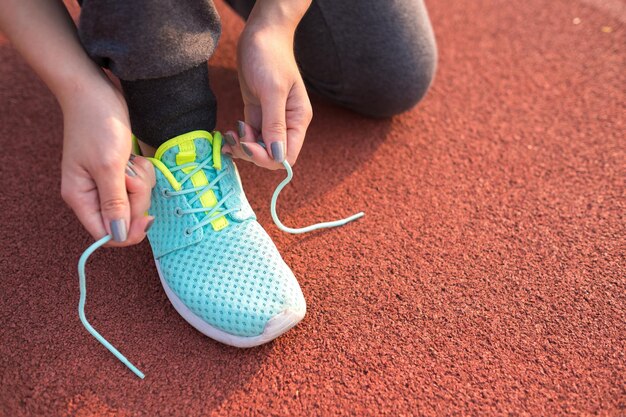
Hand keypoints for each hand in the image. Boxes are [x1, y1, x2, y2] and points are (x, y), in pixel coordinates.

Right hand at [60, 76, 154, 245]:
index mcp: (80, 198)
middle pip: (126, 218)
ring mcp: (107, 183)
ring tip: (133, 161)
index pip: (106, 235)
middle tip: (133, 173)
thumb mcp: (109, 166)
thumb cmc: (98, 124)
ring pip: (136, 201)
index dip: (129, 232)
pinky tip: (136, 158)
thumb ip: (115, 203)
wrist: (97, 91)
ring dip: (142, 182)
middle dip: (138, 198)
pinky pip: (139, 185)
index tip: (147, 217)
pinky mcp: (120, 172)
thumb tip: (118, 235)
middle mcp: (92, 194)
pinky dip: (143, 173)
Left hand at [224, 19, 312, 169]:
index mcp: (298, 119)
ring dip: (242, 147)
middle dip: (252, 152)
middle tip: (236, 137)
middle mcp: (288, 123)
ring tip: (229, 134)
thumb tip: (278, 156)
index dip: (267, 158)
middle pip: (272, 155)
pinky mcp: (258, 114)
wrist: (261, 34)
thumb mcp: (272, 90)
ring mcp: (272, 119)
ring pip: (259, 148)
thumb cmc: (269, 57)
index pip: (287, 155)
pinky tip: (228, 135)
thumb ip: (275, 124)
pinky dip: (239, 139)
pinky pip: (250, 137)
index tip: (247, 146)